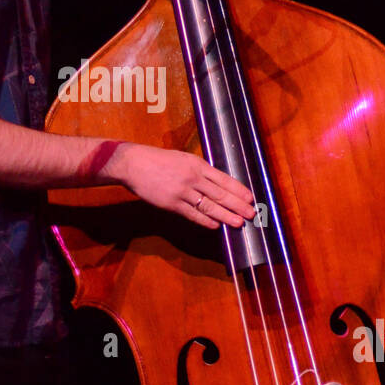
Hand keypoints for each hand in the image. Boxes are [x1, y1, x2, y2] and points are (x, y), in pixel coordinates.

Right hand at [111, 143, 255, 227]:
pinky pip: (192, 214)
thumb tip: (216, 184)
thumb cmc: (158, 160)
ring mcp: (182, 191)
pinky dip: (205, 220)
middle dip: (237, 205)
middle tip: (251, 213)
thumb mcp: (183, 159)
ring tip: (238, 222)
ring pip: (208, 206)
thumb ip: (199, 170)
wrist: (133, 164)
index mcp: (197, 164)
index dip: (238, 190)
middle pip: (219, 194)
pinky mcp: (171, 203)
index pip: (223, 179)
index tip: (250, 197)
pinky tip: (215, 225)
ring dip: (225, 215)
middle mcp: (192, 178)